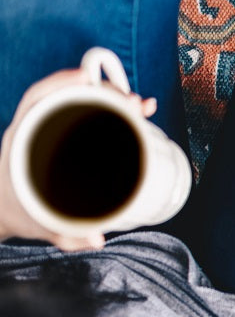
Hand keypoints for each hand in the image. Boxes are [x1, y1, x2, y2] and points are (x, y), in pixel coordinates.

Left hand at [0, 68, 156, 250]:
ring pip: (84, 105)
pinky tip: (133, 115)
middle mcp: (38, 131)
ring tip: (140, 106)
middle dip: (104, 93)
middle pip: (71, 97)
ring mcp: (55, 133)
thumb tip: (97, 239)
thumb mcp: (42, 227)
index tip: (86, 77)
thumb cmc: (21, 214)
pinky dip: (112, 113)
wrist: (8, 212)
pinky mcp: (70, 138)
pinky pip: (89, 117)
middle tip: (132, 101)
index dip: (61, 83)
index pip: (39, 100)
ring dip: (113, 101)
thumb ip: (68, 236)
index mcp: (22, 141)